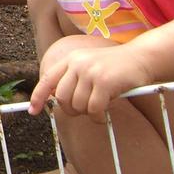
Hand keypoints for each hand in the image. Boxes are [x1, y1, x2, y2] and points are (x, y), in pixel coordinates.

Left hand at [29, 34, 151, 119]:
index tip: (33, 111)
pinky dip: (98, 116)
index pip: (47, 79)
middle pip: (61, 98)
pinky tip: (104, 114)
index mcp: (71, 59)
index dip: (37, 96)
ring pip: (77, 105)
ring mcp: (90, 71)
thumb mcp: (89, 66)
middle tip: (84, 111)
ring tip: (98, 108)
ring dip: (87, 113)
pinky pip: (93, 109)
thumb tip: (55, 100)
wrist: (141, 57)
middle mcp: (77, 63)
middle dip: (71, 110)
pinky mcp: (104, 82)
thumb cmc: (115, 67)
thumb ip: (72, 79)